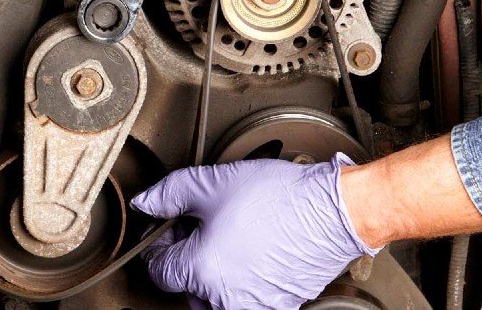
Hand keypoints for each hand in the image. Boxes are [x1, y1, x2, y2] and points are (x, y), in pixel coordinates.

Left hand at [130, 153, 378, 308]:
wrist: (335, 211)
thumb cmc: (281, 198)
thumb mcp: (215, 183)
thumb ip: (170, 192)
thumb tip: (146, 202)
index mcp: (202, 270)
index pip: (159, 268)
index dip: (161, 242)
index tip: (172, 228)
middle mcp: (224, 299)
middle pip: (187, 288)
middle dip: (190, 258)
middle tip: (205, 227)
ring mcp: (254, 306)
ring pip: (215, 298)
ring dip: (214, 274)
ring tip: (232, 239)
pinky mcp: (279, 306)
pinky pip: (247, 299)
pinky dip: (243, 280)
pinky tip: (255, 250)